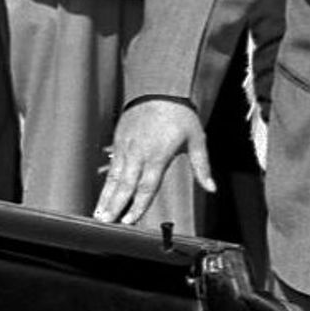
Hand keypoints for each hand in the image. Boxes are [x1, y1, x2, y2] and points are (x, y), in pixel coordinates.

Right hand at [94, 97, 211, 224]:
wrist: (158, 88)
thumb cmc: (180, 114)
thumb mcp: (197, 139)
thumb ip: (202, 167)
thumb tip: (212, 188)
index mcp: (157, 155)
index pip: (146, 187)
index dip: (137, 205)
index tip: (129, 221)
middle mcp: (139, 154)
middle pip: (125, 185)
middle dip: (114, 205)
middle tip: (104, 222)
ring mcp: (126, 147)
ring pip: (113, 177)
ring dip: (105, 197)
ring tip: (98, 214)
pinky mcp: (119, 141)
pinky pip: (111, 166)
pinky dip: (105, 182)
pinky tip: (101, 195)